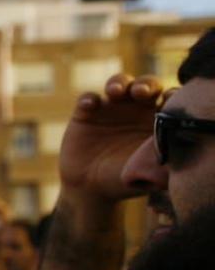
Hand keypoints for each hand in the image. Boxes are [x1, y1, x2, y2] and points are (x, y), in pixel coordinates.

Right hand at [60, 73, 164, 201]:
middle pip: (146, 85)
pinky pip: (87, 98)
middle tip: (142, 93)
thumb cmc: (126, 179)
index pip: (170, 99)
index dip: (172, 96)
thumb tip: (182, 150)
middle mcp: (136, 109)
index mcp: (156, 119)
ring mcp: (111, 108)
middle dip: (146, 84)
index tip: (170, 101)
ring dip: (118, 82)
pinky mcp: (86, 112)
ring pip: (118, 82)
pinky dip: (89, 98)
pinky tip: (90, 105)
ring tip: (116, 92)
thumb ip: (167, 158)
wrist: (92, 187)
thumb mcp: (150, 171)